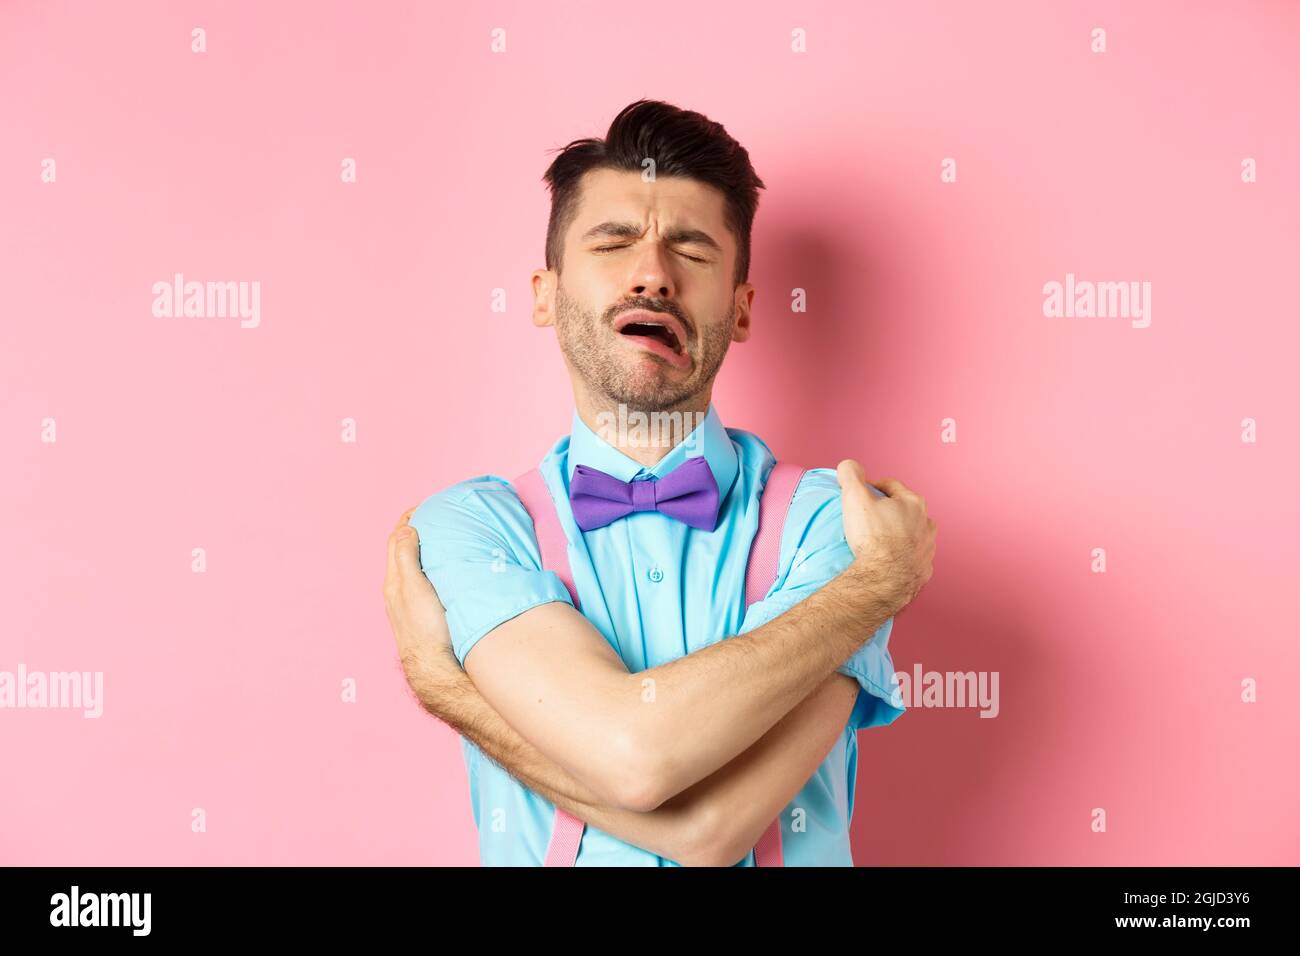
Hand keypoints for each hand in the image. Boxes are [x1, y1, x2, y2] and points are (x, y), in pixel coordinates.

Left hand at [383, 507, 457, 682]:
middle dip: (418, 531)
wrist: (436, 668)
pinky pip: (426, 580)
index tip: (427, 506)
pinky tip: (450, 569)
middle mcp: (399, 590)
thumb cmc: (426, 629)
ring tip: (446, 538)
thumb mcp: (413, 588)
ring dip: (427, 550)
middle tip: (440, 518)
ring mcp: (411, 602)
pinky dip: (434, 566)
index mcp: (394, 580)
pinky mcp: (425, 613)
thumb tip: (404, 528)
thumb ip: (405, 558)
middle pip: (404, 551)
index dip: (409, 520)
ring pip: (415, 566)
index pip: (396, 540)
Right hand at [835, 459, 936, 611]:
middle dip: (889, 510)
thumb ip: (851, 476)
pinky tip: (890, 561)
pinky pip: (913, 557)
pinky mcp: (925, 569)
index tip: (861, 493)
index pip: (891, 486)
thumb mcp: (855, 498)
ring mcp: (928, 548)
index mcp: (912, 503)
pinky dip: (903, 556)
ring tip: (881, 541)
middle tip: (869, 518)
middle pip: (905, 509)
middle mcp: (926, 523)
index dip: (873, 487)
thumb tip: (849, 466)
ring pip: (913, 534)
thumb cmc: (873, 538)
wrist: (885, 580)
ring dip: (899, 534)